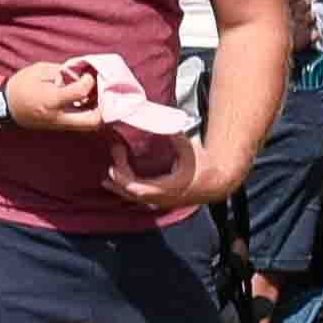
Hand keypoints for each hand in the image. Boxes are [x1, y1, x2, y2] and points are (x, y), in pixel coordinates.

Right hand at [0, 58, 102, 133]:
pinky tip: (87, 100)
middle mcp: (58, 116)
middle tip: (102, 91)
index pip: (80, 92)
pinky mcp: (59, 127)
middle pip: (92, 120)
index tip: (88, 74)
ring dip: (97, 111)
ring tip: (96, 95)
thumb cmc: (21, 85)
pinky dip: (88, 113)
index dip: (89, 81)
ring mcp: (59, 124)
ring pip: (88, 125)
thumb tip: (78, 73)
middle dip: (103, 106)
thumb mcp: (38, 70)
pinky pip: (80, 123)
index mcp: (51, 100)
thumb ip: (61, 71)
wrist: (5, 106)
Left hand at [100, 123, 225, 208]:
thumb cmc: (203, 165)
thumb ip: (175, 137)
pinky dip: (126, 189)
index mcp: (167, 187)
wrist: (217, 182)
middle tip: (116, 150)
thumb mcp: (189, 149)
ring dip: (119, 186)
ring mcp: (161, 200)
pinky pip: (139, 197)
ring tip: (105, 176)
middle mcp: (162, 198)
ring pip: (134, 198)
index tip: (118, 156)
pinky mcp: (161, 199)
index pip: (137, 188)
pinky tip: (117, 183)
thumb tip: (163, 122)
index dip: (123, 175)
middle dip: (118, 175)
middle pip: (131, 193)